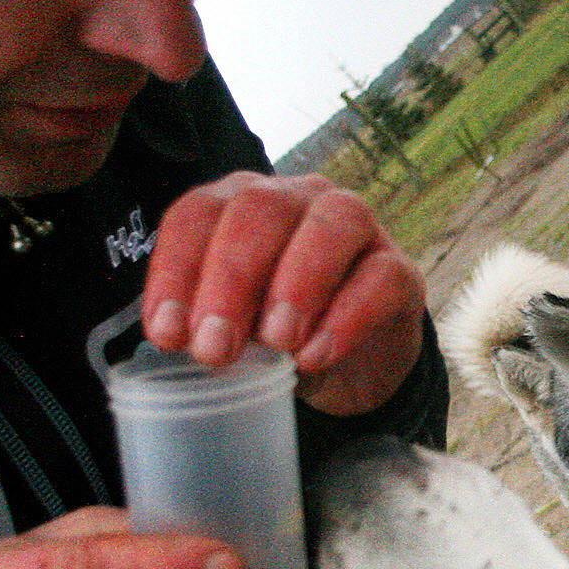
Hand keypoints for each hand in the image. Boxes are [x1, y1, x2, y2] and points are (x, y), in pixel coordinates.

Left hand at [139, 172, 423, 415]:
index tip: (167, 333)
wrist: (350, 368)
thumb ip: (207, 325)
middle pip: (260, 209)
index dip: (177, 269)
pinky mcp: (400, 270)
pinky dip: (347, 318)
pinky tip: (316, 356)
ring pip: (329, 225)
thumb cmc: (276, 335)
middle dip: (231, 279)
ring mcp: (355, 228)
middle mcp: (296, 200)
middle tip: (215, 348)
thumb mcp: (231, 331)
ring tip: (277, 343)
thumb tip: (182, 338)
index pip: (199, 212)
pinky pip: (380, 277)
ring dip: (296, 284)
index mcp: (239, 205)